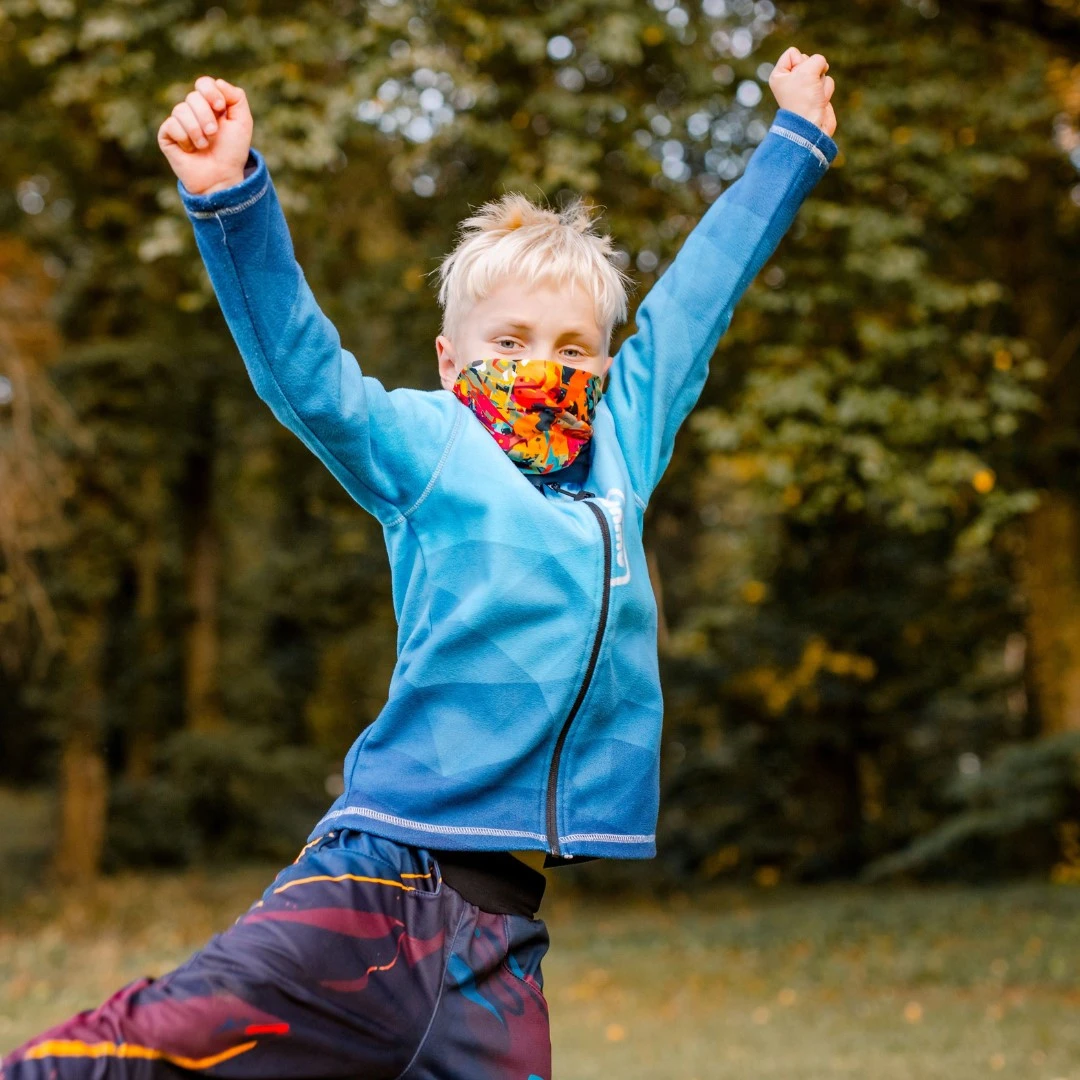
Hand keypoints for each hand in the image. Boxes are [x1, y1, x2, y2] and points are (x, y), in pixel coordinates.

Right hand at [158, 76, 253, 194]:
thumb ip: (236, 97)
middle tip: (214, 133)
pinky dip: (185, 138)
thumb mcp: (243, 123)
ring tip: (204, 145)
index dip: (210, 92)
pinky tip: (191, 150)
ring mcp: (178, 122)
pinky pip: (171, 125)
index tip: (221, 108)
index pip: (203, 83)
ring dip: (197, 130)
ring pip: (181, 110)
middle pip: (193, 97)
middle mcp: (192, 111)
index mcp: (210, 105)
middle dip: (207, 116)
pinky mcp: (167, 135)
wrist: (222, 177)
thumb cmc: (232, 152)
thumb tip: (217, 82)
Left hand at [768, 47, 836, 137]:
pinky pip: (826, 82)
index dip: (800, 61)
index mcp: (779, 75)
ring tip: (814, 97)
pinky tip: (820, 102)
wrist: (811, 126)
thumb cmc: (803, 99)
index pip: (793, 53)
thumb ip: (817, 59)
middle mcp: (790, 81)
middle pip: (808, 60)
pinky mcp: (816, 95)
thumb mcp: (808, 69)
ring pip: (820, 71)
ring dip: (820, 83)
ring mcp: (804, 88)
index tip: (797, 77)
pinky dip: (826, 91)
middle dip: (812, 72)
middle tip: (807, 88)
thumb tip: (823, 67)